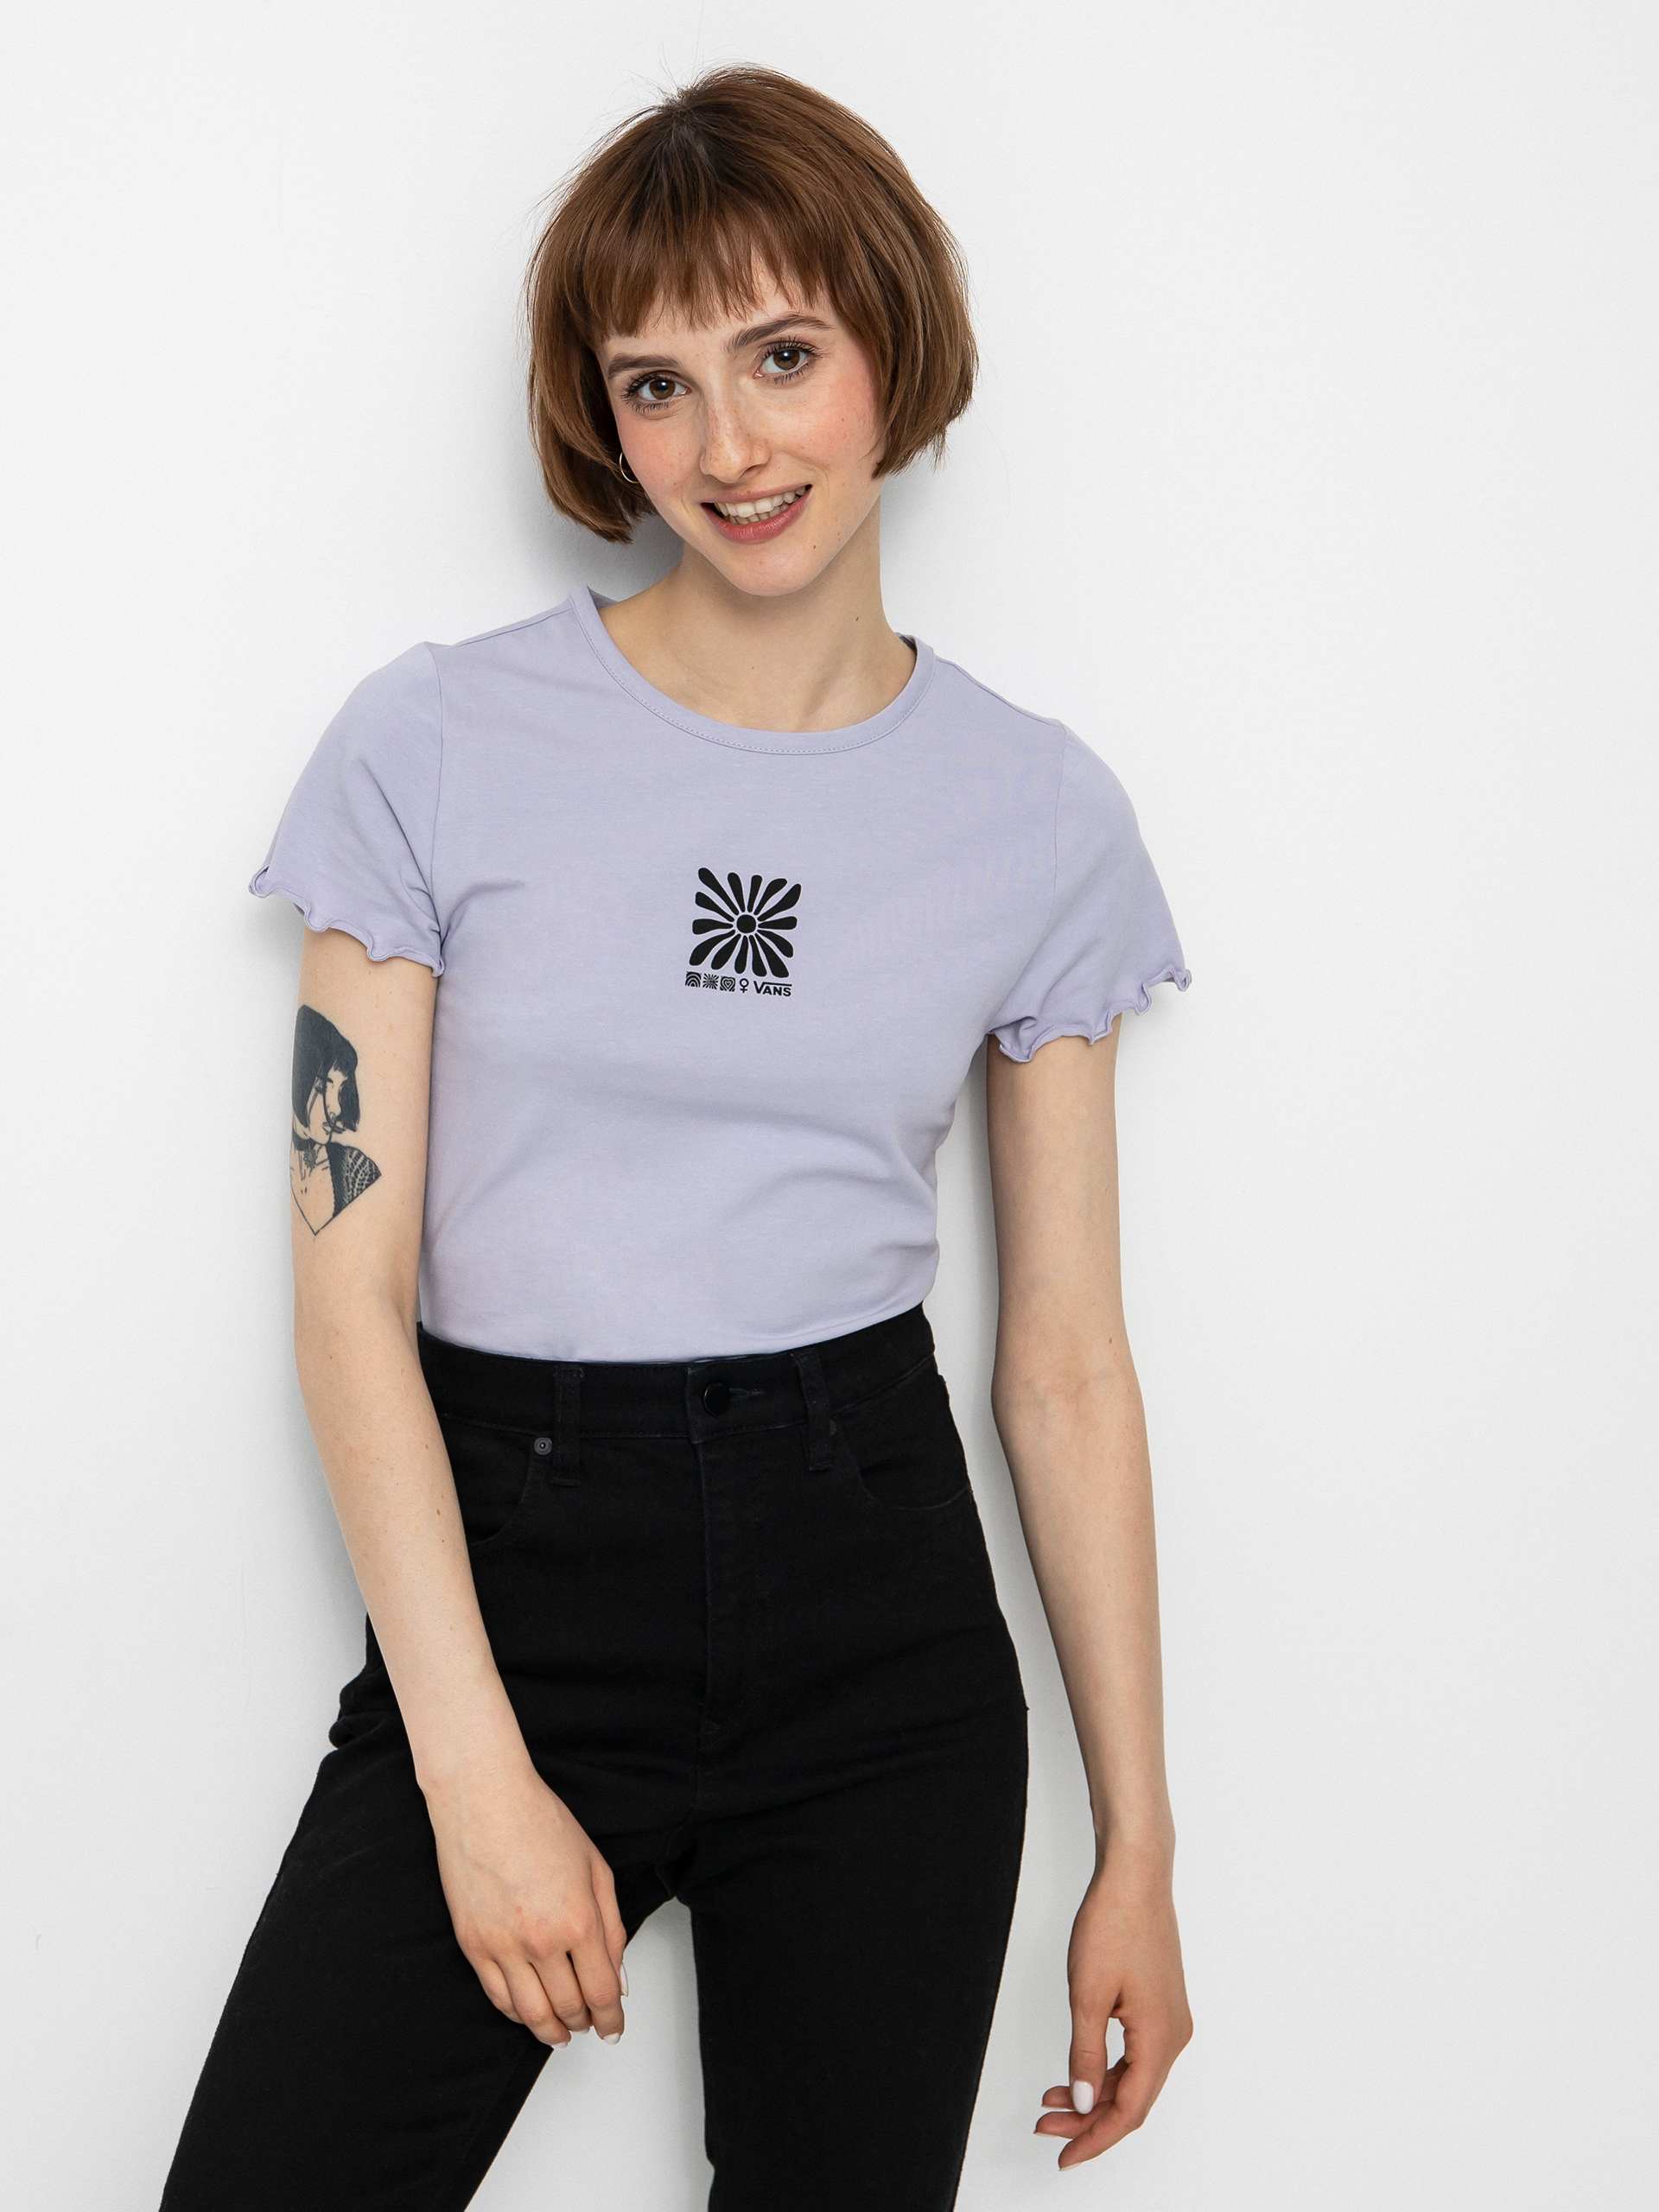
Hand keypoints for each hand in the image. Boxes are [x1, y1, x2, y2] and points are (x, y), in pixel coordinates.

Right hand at [425, 1754, 627, 2048]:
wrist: (484, 1799)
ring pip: (531, 2013)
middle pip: (569, 2006)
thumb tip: (617, 1975)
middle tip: (591, 2025)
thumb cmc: (540, 1821)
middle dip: (584, 2022)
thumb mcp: (595, 1867)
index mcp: (578, 1920)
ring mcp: (502, 1946)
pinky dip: (516, 2014)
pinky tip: (528, 2012)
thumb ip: (612, 1926)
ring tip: (561, 2032)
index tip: (614, 2029)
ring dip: (551, 2030)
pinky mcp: (472, 1945)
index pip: (602, 1991)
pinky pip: (497, 1997)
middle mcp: (541, 1941)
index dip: (611, 2018)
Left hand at [1034, 1852, 1191, 2167]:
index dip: (1095, 2139)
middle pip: (1133, 2099)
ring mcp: (1170, 2018)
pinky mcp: (1160, 2003)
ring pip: (1133, 2077)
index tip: (1063, 2155)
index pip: (1129, 2111)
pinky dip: (1106, 2067)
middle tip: (1047, 2128)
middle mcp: (1174, 2034)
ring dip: (1095, 2093)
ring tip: (1052, 2101)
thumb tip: (1084, 2103)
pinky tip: (1079, 2068)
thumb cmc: (1114, 1923)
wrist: (1135, 1874)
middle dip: (1089, 2120)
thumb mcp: (1088, 1994)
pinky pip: (1136, 2053)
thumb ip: (1086, 2054)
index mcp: (1161, 2038)